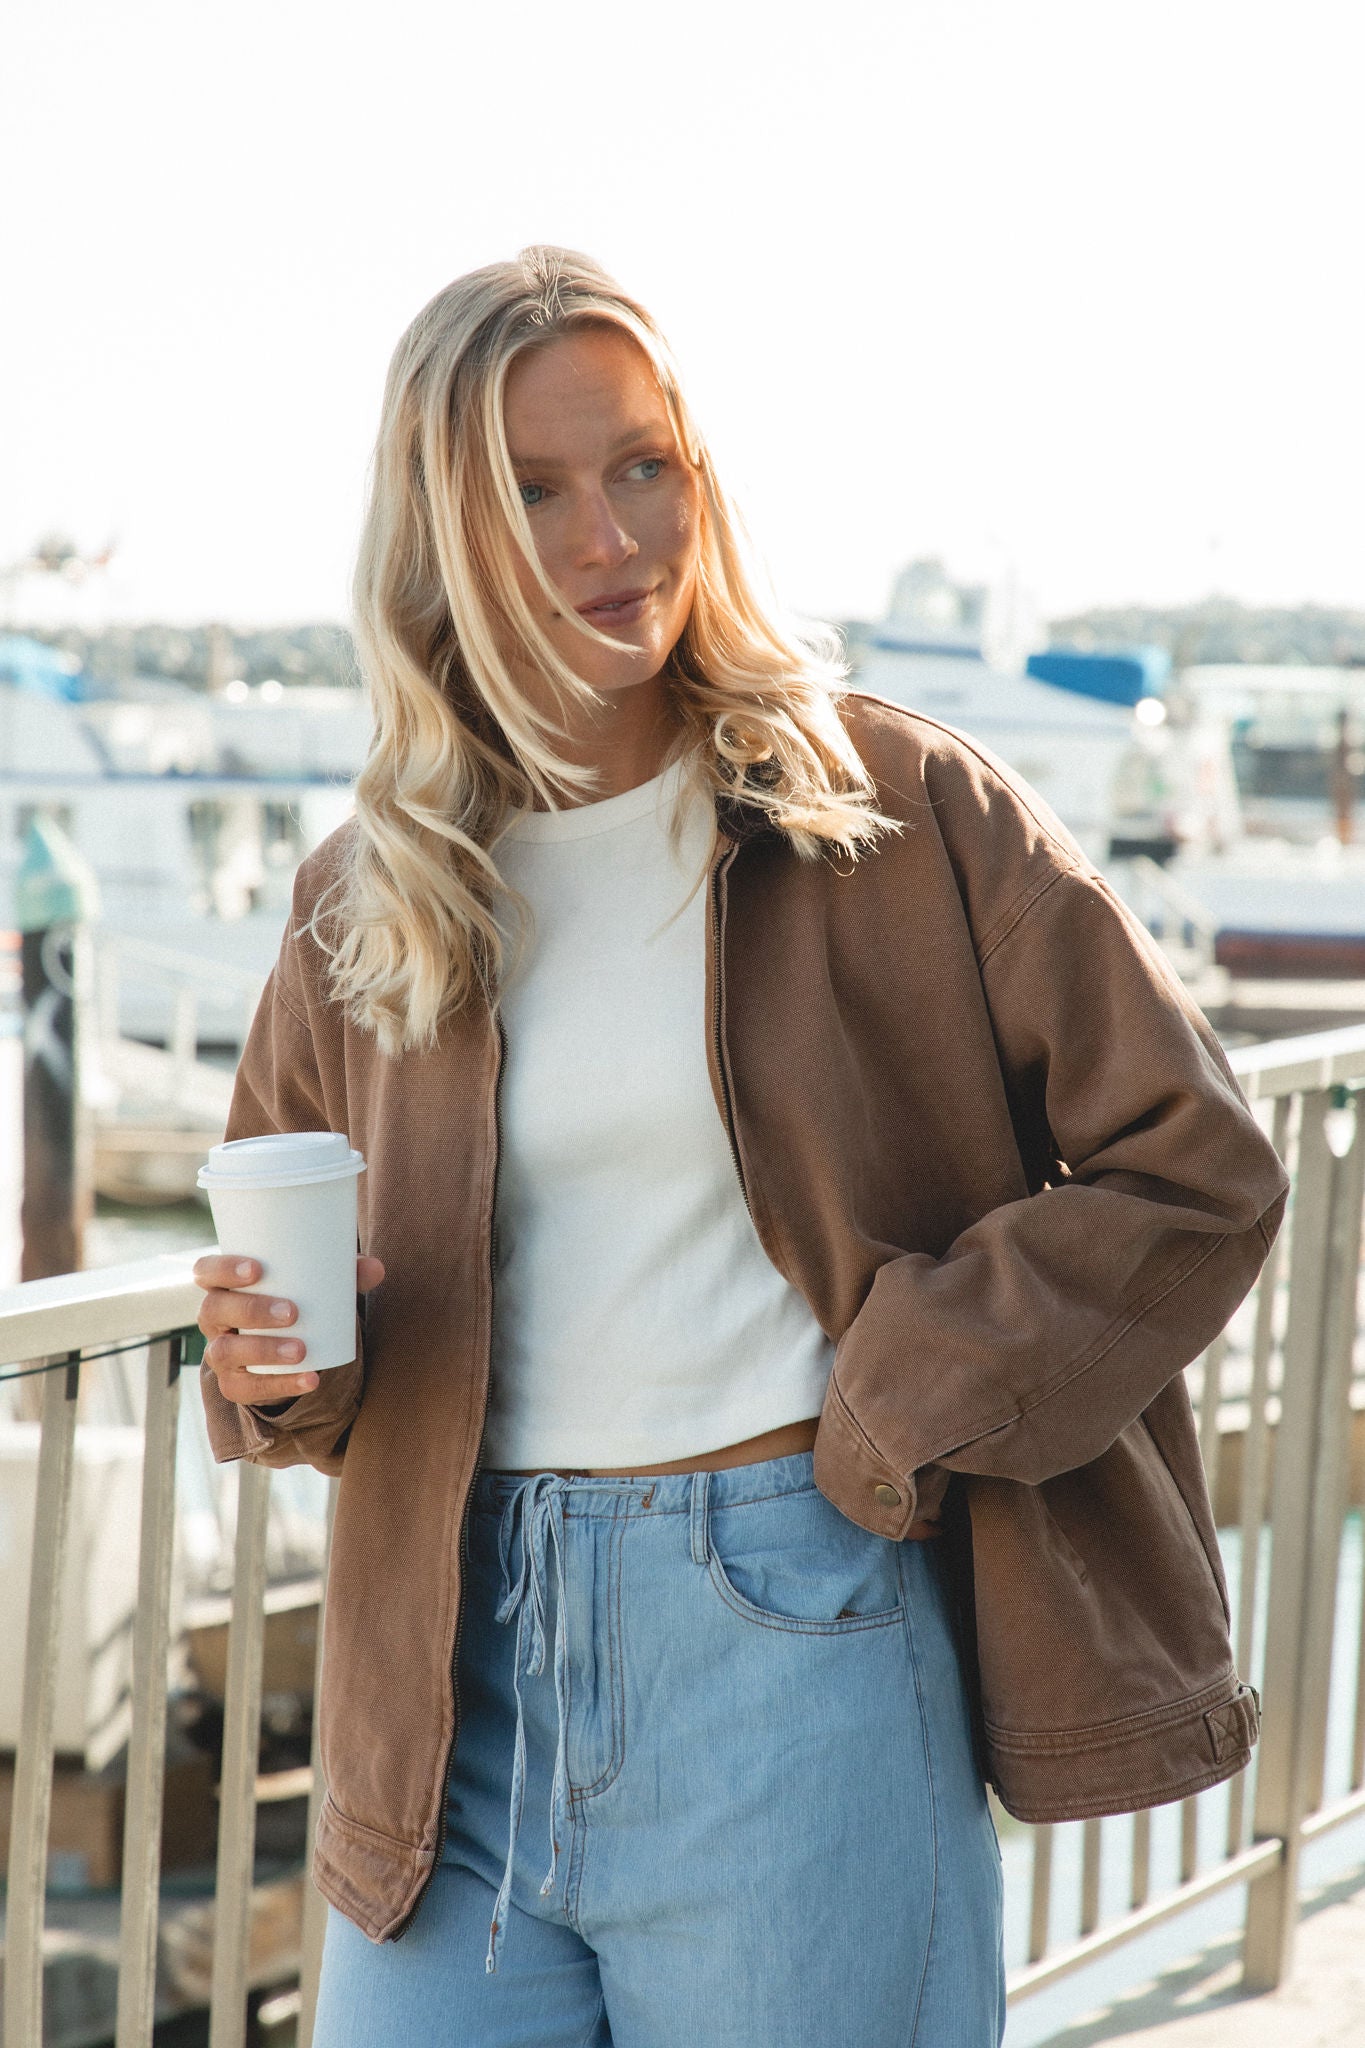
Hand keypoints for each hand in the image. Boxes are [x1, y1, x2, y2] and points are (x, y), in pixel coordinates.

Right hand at [194, 1252, 384, 1405]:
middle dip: (252, 1310)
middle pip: (215, 1310)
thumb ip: (344, 1275)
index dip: (222, 1268)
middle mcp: (214, 1318)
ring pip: (225, 1352)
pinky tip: (311, 1379)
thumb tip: (376, 1268)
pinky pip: (248, 1388)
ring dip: (263, 1350)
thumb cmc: (297, 1301)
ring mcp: (220, 1353)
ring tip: (301, 1350)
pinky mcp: (234, 1384)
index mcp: (225, 1285)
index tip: (256, 1269)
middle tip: (293, 1312)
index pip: (206, 1270)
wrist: (292, 1349)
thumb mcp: (316, 1285)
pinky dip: (281, 1385)